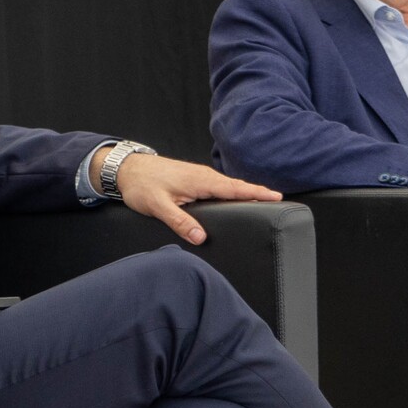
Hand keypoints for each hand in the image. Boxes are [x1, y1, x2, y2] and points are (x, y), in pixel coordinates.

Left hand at [102, 149, 281, 244]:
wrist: (127, 169)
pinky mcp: (193, 180)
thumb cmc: (142, 185)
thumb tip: (200, 237)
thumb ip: (180, 222)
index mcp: (200, 181)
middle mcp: (203, 176)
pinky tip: (235, 200)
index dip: (256, 193)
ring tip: (264, 201)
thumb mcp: (158, 207)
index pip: (234, 188)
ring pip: (228, 186)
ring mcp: (199, 177)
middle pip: (237, 186)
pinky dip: (232, 191)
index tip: (277, 196)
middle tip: (280, 201)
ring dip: (246, 192)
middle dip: (258, 192)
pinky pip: (218, 186)